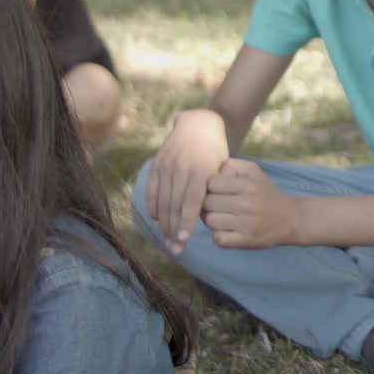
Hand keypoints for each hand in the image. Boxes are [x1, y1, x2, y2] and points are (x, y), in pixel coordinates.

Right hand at [146, 109, 229, 253]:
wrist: (199, 125)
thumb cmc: (216, 152)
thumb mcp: (221, 169)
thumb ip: (213, 191)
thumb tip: (205, 217)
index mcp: (202, 171)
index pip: (191, 202)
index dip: (186, 222)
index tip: (183, 239)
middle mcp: (182, 169)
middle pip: (174, 205)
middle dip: (173, 229)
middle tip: (175, 248)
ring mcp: (167, 166)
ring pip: (162, 199)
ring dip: (163, 223)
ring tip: (166, 239)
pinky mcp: (157, 164)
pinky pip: (152, 189)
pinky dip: (153, 206)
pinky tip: (156, 219)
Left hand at [202, 159, 301, 248]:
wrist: (291, 219)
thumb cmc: (265, 194)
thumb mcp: (254, 172)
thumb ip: (232, 165)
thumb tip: (213, 172)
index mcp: (249, 185)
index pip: (212, 183)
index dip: (211, 187)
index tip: (218, 192)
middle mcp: (248, 204)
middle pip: (207, 203)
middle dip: (208, 204)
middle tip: (217, 206)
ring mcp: (248, 224)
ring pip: (210, 221)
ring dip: (212, 220)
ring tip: (222, 218)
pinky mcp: (247, 240)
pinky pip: (218, 239)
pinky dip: (219, 236)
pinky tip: (227, 231)